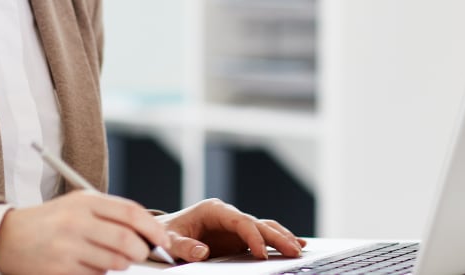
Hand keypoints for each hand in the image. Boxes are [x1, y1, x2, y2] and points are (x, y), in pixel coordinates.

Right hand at [0, 190, 172, 274]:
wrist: (7, 237)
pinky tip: (88, 265)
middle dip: (141, 252)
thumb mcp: (77, 206)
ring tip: (111, 259)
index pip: (131, 213)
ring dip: (121, 265)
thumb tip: (148, 234)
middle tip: (141, 255)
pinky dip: (100, 274)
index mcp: (84, 201)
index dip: (153, 229)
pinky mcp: (61, 269)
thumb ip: (110, 215)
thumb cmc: (50, 222)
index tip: (163, 241)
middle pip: (127, 240)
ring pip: (115, 263)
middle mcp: (76, 221)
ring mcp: (68, 247)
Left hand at [157, 198, 306, 262]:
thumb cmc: (167, 234)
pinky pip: (262, 237)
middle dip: (277, 237)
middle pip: (258, 223)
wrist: (164, 233)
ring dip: (282, 238)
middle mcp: (228, 215)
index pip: (240, 221)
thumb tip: (202, 253)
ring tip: (299, 249)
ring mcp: (235, 226)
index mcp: (213, 210)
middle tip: (294, 251)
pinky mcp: (238, 238)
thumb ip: (184, 247)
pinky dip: (279, 240)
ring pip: (265, 228)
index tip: (261, 254)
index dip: (253, 236)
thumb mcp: (170, 242)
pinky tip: (297, 244)